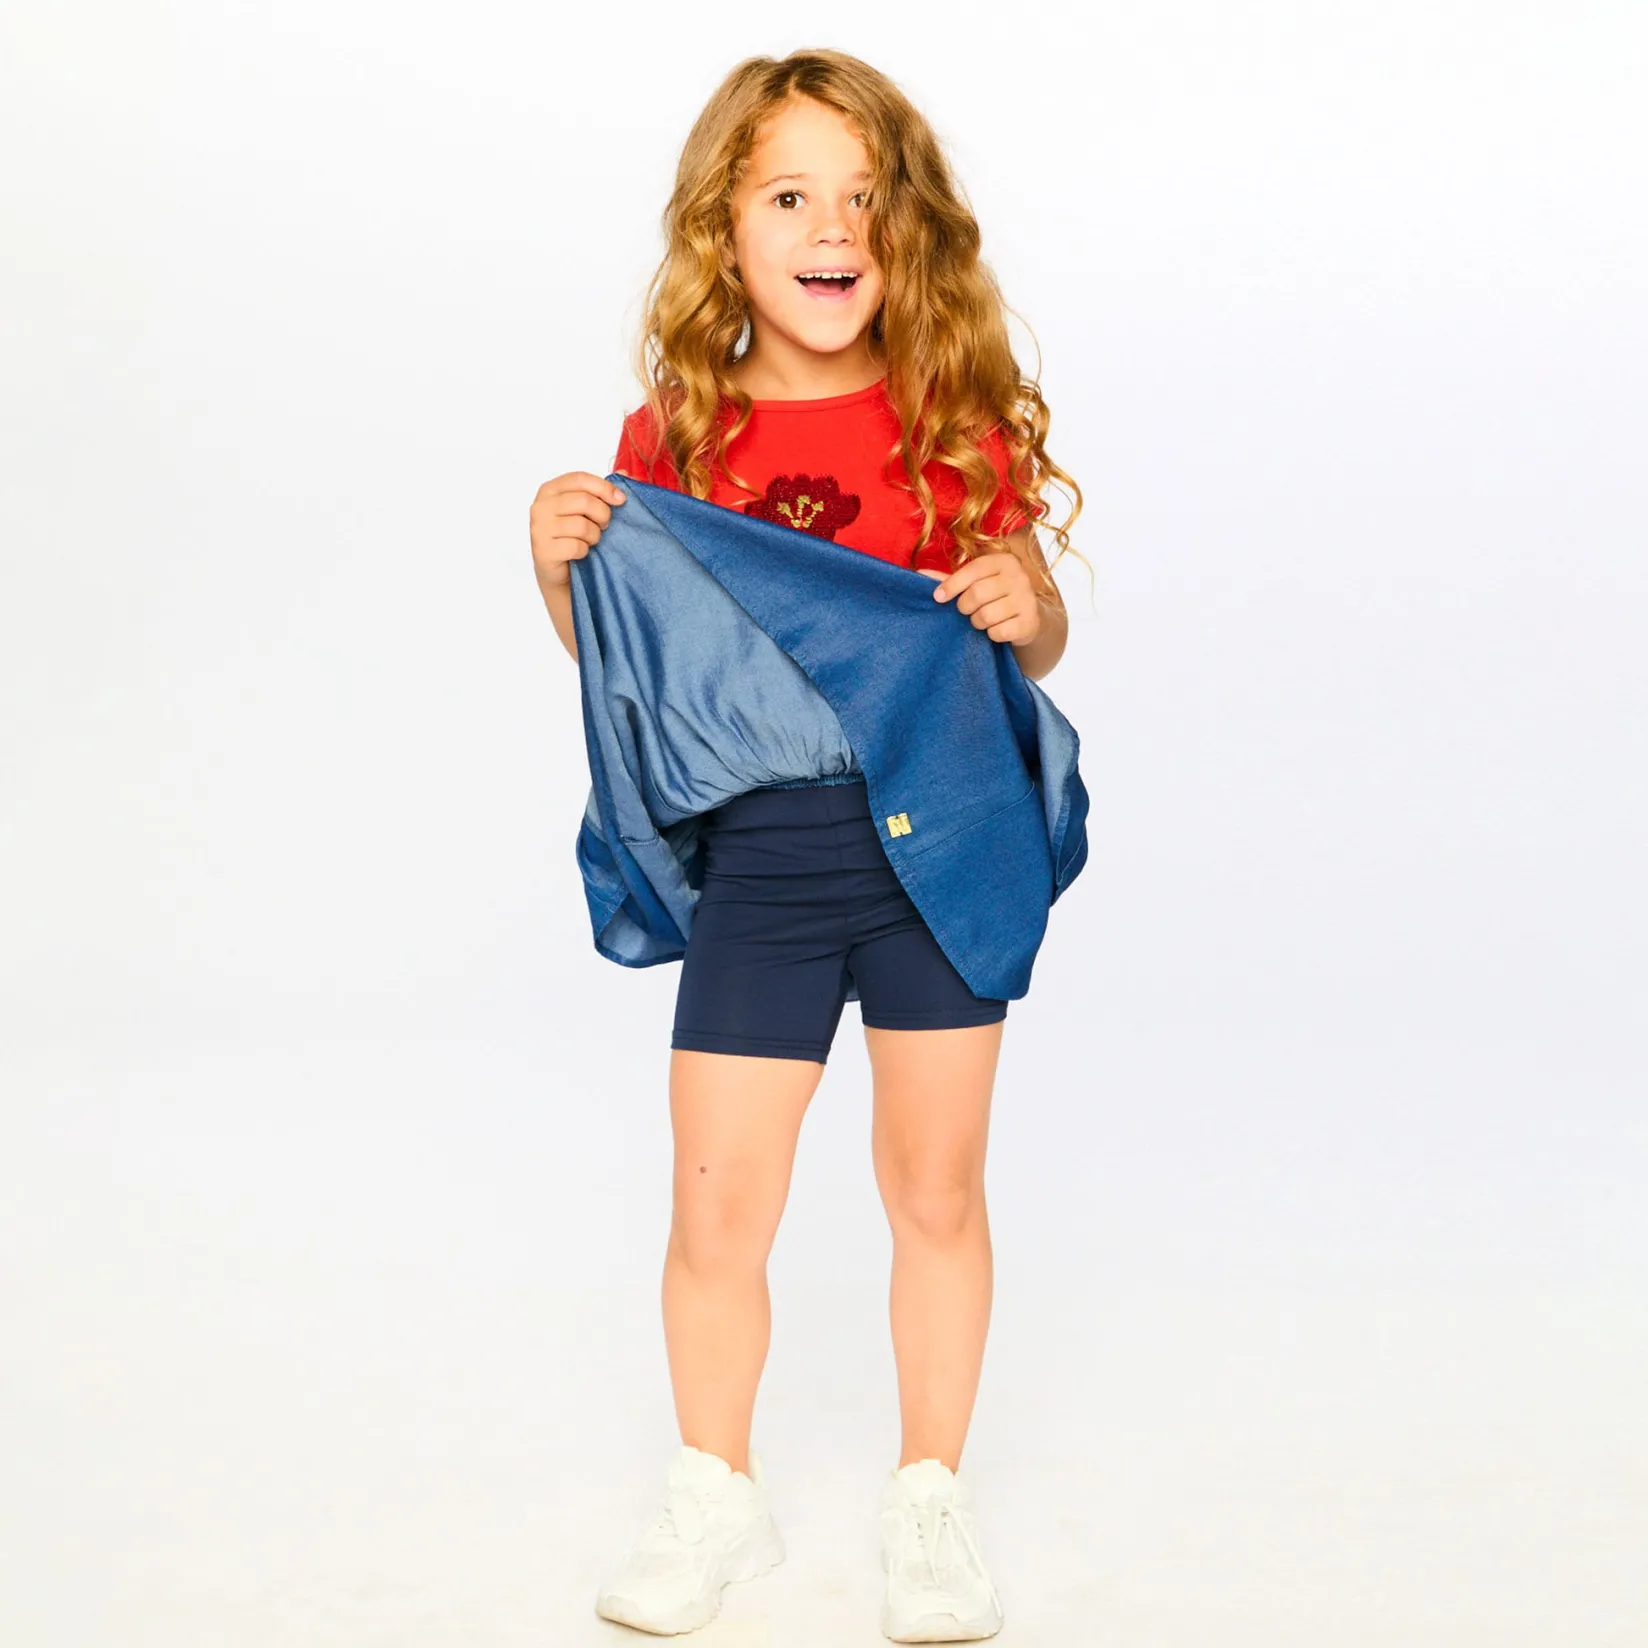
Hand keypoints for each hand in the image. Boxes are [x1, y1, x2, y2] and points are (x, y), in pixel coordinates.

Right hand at [530, 471, 627, 587]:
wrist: (558, 571)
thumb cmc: (572, 535)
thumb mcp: (586, 510)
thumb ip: (602, 490)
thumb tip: (625, 472)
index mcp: (550, 489)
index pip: (580, 479)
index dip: (604, 487)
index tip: (621, 499)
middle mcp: (540, 506)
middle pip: (584, 501)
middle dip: (603, 515)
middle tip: (604, 525)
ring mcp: (539, 528)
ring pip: (582, 526)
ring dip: (594, 535)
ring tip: (590, 540)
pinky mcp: (543, 551)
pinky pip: (576, 546)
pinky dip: (584, 551)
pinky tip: (580, 552)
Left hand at [928, 552, 1042, 645]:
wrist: (1029, 616)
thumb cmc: (995, 595)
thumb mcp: (976, 582)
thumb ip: (950, 579)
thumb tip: (919, 575)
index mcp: (1003, 561)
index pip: (973, 570)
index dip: (952, 585)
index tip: (938, 597)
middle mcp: (1019, 576)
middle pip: (977, 594)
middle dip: (964, 607)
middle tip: (966, 610)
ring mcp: (1027, 599)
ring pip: (986, 615)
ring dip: (977, 622)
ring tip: (981, 619)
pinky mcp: (1030, 622)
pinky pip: (999, 632)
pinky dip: (992, 634)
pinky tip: (996, 628)